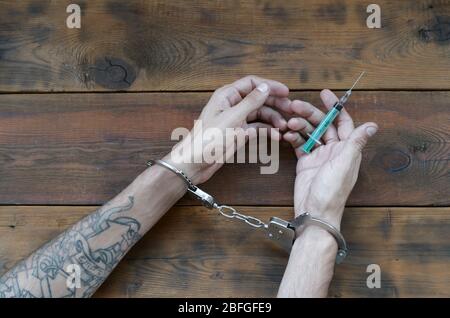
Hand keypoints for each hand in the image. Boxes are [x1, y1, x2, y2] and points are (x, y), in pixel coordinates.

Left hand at [165, 76, 290, 184]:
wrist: (195, 162)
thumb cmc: (208, 139)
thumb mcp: (232, 118)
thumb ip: (250, 102)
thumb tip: (265, 87)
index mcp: (227, 96)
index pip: (252, 83)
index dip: (270, 86)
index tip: (286, 92)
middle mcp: (232, 105)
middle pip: (258, 98)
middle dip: (275, 103)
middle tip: (290, 110)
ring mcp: (236, 119)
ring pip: (260, 114)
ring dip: (273, 119)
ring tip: (284, 127)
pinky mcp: (238, 133)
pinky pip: (257, 128)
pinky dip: (267, 131)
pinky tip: (276, 135)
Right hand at [283, 89, 377, 229]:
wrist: (314, 212)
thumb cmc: (332, 192)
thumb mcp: (345, 164)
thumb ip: (356, 143)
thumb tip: (373, 125)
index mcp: (347, 149)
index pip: (342, 122)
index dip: (334, 107)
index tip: (324, 94)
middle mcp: (334, 150)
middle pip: (322, 125)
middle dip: (310, 114)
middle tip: (295, 105)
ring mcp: (318, 156)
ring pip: (309, 133)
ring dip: (299, 125)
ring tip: (289, 123)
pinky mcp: (305, 162)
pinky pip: (299, 144)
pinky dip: (293, 137)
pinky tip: (287, 134)